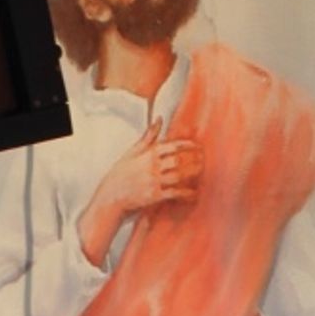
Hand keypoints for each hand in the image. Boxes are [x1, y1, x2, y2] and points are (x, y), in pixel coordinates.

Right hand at [79, 121, 203, 268]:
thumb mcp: (132, 152)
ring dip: (192, 173)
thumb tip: (159, 118)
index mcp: (148, 153)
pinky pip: (174, 193)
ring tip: (202, 172)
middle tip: (204, 159)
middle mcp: (152, 166)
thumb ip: (148, 136)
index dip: (187, 145)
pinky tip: (194, 193)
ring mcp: (154, 181)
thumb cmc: (120, 174)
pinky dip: (186, 193)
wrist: (110, 197)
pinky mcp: (154, 196)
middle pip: (179, 160)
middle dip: (193, 159)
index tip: (197, 145)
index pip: (172, 145)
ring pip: (179, 175)